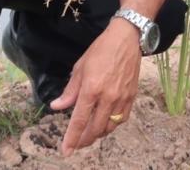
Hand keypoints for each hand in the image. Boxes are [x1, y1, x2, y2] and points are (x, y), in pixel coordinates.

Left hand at [50, 21, 141, 155]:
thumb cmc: (101, 50)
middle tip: (77, 143)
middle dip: (84, 140)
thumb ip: (69, 91)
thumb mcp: (80, 68)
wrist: (127, 39)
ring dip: (98, 133)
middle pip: (95, 129)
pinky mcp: (131, 97)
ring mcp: (121, 98)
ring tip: (90, 133)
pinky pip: (122, 119)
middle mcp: (107, 97)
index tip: (66, 151)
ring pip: (109, 127)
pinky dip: (112, 125)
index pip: (79, 120)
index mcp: (91, 89)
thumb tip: (57, 106)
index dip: (72, 138)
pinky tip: (106, 123)